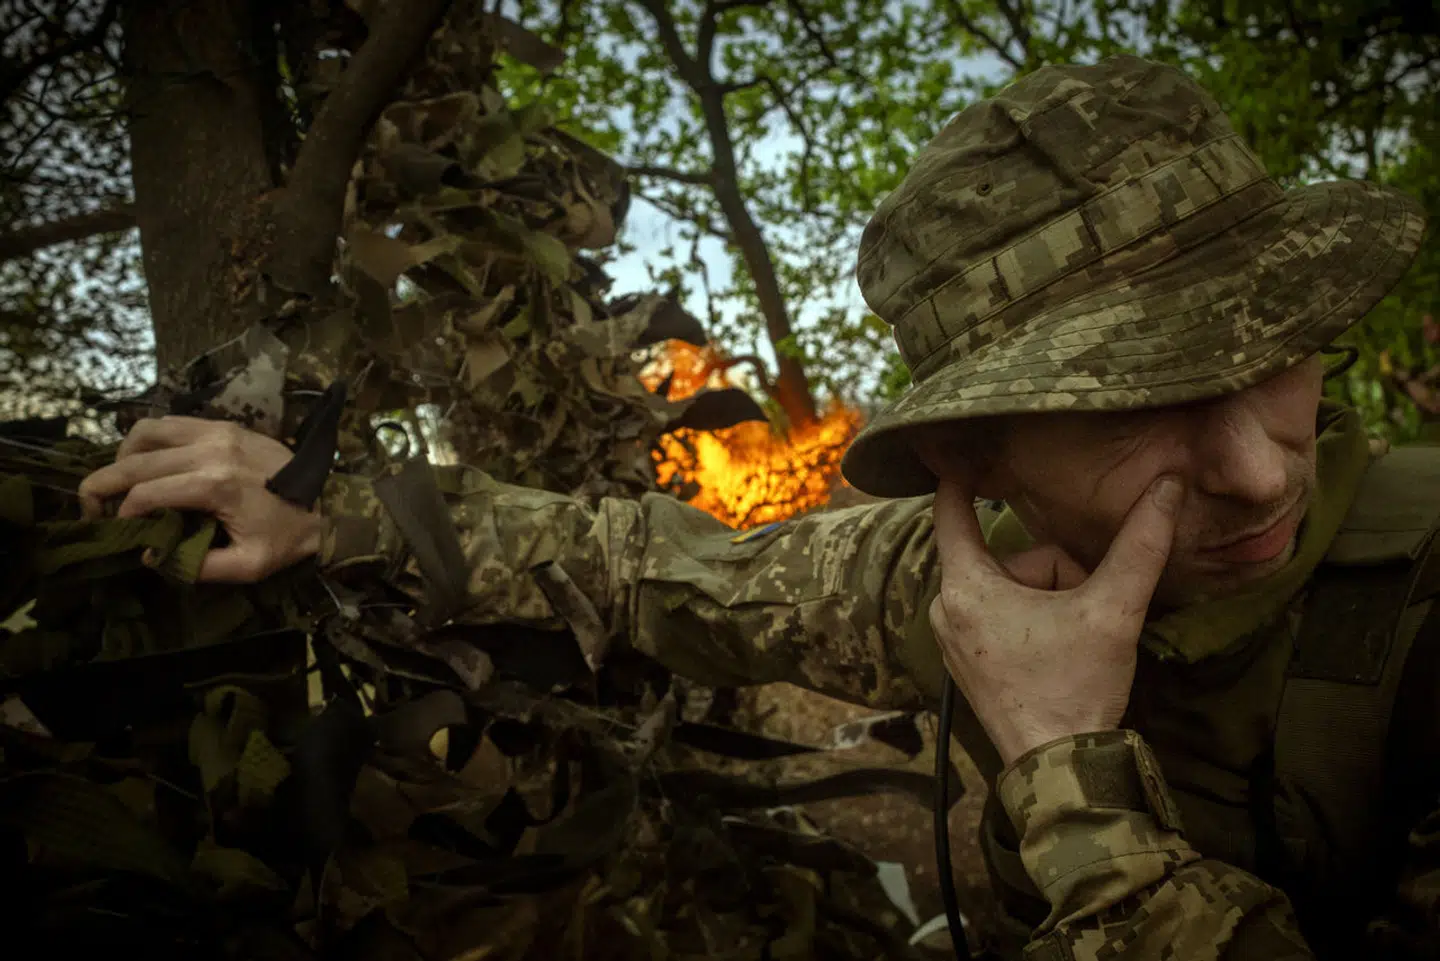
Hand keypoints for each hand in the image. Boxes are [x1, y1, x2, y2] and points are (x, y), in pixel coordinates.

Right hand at [78, 416, 322, 582]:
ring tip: (120, 484)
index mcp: (215, 485)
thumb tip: (151, 555)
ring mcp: (217, 431)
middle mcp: (211, 450)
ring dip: (123, 457)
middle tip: (92, 508)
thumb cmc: (291, 536)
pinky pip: (171, 422)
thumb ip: (197, 566)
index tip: (115, 532)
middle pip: (135, 460)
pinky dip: (148, 439)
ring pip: (147, 432)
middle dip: (103, 485)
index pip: (144, 495)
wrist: (332, 502)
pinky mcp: (225, 424)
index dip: (120, 516)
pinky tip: (147, 462)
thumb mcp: (249, 565)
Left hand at [929, 473, 1183, 766]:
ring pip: (1016, 590)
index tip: (957, 447)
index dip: (960, 478)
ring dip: (1053, 602)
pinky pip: (1006, 618)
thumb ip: (1140, 545)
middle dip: (1058, 574)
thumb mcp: (1112, 610)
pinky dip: (1038, 624)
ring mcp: (955, 640)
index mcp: (967, 587)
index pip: (953, 513)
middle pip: (1014, 559)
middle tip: (1084, 614)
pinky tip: (1060, 656)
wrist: (1058, 767)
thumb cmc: (1074, 687)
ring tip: (1075, 642)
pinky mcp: (968, 663)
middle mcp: (948, 609)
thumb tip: (1168, 485)